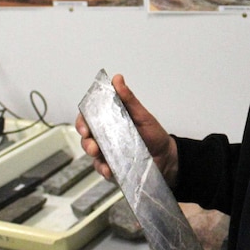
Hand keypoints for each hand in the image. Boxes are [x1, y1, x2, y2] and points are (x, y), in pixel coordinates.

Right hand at [76, 73, 178, 187]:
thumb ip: (128, 98)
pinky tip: (109, 170)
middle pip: (87, 138)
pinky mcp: (113, 167)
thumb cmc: (154, 134)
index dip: (82, 122)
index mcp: (110, 121)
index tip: (85, 127)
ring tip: (101, 157)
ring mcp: (108, 153)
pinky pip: (103, 169)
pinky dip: (104, 170)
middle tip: (93, 145)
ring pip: (93, 155)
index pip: (89, 118)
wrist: (166, 156)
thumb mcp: (142, 114)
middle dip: (86, 142)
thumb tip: (118, 79)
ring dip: (94, 157)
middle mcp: (106, 137)